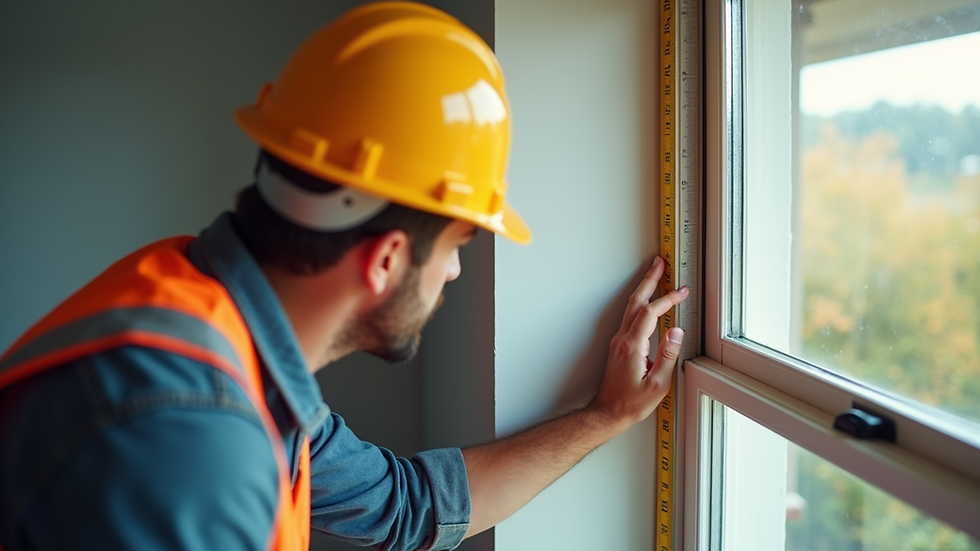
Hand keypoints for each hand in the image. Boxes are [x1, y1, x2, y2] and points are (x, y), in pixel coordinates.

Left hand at [589, 256, 688, 431]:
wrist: (608, 413)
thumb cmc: (630, 403)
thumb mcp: (657, 384)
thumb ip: (668, 355)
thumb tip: (677, 332)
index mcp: (632, 346)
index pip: (652, 313)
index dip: (668, 299)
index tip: (682, 292)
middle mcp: (622, 340)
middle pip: (636, 302)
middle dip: (649, 281)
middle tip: (658, 264)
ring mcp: (618, 342)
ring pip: (631, 308)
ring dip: (643, 290)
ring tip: (654, 276)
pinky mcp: (619, 347)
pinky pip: (630, 318)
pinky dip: (641, 305)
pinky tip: (647, 304)